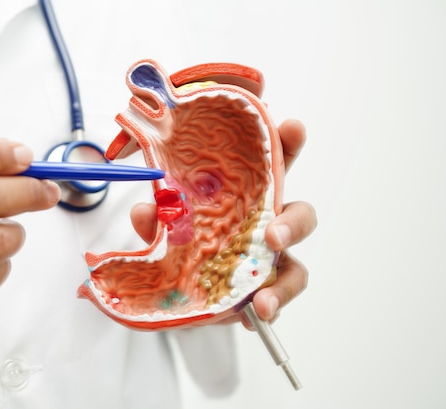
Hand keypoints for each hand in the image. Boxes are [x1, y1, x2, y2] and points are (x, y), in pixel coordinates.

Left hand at [130, 119, 315, 325]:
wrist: (180, 293)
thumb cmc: (184, 244)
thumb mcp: (165, 225)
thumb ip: (158, 218)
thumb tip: (145, 212)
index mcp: (249, 197)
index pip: (274, 165)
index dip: (287, 145)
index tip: (292, 127)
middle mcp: (267, 227)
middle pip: (300, 217)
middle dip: (293, 224)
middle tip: (274, 235)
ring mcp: (268, 265)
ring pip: (296, 270)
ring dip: (284, 285)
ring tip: (262, 302)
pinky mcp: (262, 296)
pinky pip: (273, 304)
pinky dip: (264, 311)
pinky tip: (251, 318)